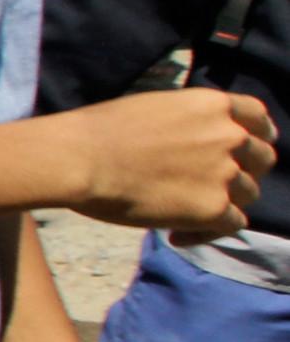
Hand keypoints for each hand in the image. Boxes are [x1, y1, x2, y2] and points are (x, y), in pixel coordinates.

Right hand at [63, 88, 274, 237]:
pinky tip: (175, 236)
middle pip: (261, 158)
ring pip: (248, 193)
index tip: (250, 148)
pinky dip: (206, 232)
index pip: (258, 119)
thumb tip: (188, 144)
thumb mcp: (155, 108)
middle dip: (245, 171)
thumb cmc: (99, 132)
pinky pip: (232, 225)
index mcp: (214, 105)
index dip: (259, 135)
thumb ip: (188, 122)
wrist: (80, 158)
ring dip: (223, 203)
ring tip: (186, 213)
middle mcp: (230, 136)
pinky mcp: (213, 208)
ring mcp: (226, 172)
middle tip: (216, 185)